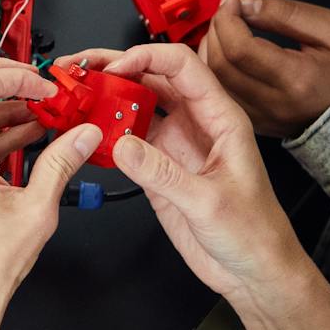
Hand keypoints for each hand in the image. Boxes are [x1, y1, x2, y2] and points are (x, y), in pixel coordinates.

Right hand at [79, 44, 302, 304]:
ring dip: (107, 97)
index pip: (182, 67)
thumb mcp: (209, 202)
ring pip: (137, 105)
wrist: (253, 271)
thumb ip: (163, 174)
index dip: (146, 58)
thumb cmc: (254, 233)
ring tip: (75, 94)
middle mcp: (196, 124)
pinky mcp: (159, 167)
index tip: (115, 68)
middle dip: (116, 67)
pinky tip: (85, 130)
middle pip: (153, 78)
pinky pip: (127, 139)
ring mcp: (175, 144)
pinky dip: (105, 132)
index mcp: (221, 118)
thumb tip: (122, 144)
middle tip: (80, 67)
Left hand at [201, 0, 329, 134]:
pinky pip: (225, 99)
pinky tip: (226, 54)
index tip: (232, 0)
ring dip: (210, 53)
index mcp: (297, 80)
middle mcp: (276, 105)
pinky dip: (217, 74)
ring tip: (224, 29)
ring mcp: (266, 120)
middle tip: (227, 11)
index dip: (227, 19)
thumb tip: (245, 4)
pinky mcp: (260, 126)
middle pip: (222, 67)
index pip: (240, 49)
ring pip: (216, 86)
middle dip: (215, 32)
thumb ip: (284, 13)